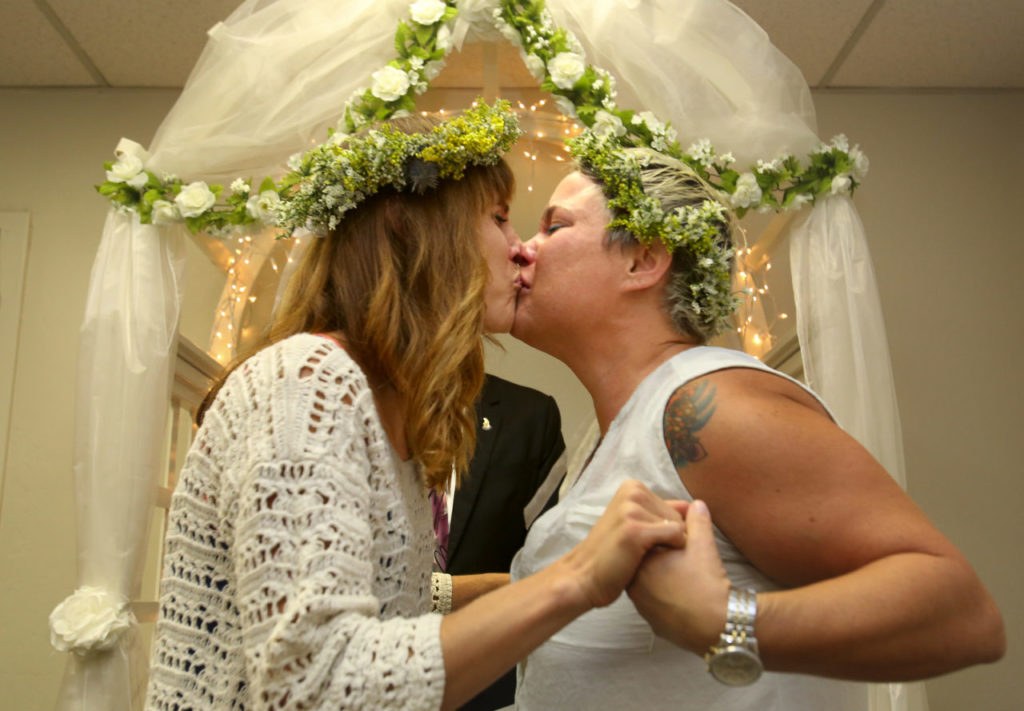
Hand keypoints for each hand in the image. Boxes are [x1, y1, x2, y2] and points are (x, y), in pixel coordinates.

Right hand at [561, 479, 686, 608]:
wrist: (584, 577)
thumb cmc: (612, 554)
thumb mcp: (633, 523)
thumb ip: (660, 512)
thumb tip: (693, 505)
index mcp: (632, 487)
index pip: (674, 507)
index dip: (665, 530)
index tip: (644, 541)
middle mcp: (632, 492)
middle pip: (678, 516)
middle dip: (667, 538)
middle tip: (641, 550)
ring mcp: (632, 509)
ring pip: (678, 526)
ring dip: (666, 547)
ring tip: (641, 555)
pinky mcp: (636, 529)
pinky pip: (676, 536)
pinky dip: (669, 551)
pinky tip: (645, 559)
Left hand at [627, 499, 730, 654]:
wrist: (719, 625)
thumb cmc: (707, 583)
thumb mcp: (703, 544)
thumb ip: (697, 521)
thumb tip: (697, 504)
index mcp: (642, 564)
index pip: (645, 545)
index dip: (663, 539)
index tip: (679, 540)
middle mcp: (636, 588)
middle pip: (645, 566)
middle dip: (661, 560)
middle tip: (683, 557)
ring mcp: (644, 609)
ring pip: (650, 587)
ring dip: (664, 580)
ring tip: (687, 576)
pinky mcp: (655, 625)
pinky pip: (657, 607)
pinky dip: (668, 599)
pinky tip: (685, 595)